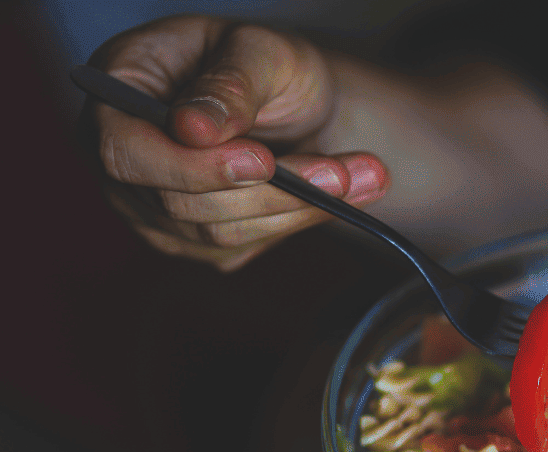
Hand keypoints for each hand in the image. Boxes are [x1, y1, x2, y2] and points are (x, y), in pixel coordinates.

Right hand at [84, 15, 388, 269]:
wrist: (294, 100)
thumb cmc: (263, 63)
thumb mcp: (258, 50)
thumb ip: (230, 84)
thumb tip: (194, 126)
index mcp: (117, 93)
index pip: (124, 152)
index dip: (191, 167)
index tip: (263, 161)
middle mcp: (124, 160)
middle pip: (180, 203)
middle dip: (272, 192)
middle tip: (345, 172)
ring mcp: (155, 207)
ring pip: (220, 232)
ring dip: (301, 208)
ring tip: (367, 174)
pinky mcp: (197, 238)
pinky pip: (247, 243)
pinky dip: (302, 219)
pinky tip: (346, 194)